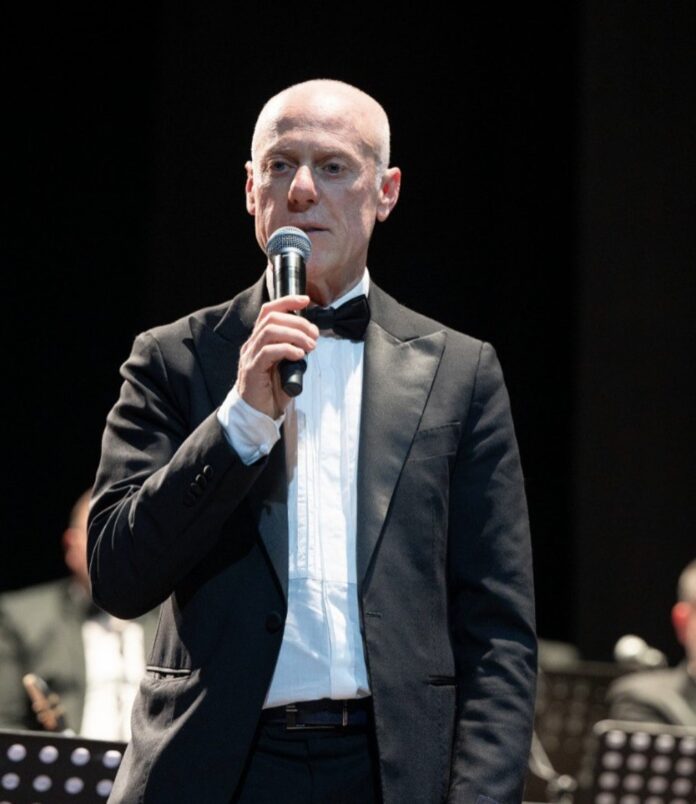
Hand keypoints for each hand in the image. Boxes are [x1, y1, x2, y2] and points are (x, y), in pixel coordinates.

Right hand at [237, 295, 318, 418]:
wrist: (258, 415)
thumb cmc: (271, 392)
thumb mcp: (286, 366)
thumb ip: (293, 350)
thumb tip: (310, 340)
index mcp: (259, 341)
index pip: (269, 311)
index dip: (287, 301)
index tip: (305, 300)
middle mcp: (251, 345)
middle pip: (272, 318)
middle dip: (298, 322)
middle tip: (314, 335)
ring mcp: (250, 357)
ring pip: (270, 331)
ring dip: (295, 335)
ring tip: (310, 345)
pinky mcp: (252, 370)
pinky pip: (268, 352)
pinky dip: (287, 349)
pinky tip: (299, 355)